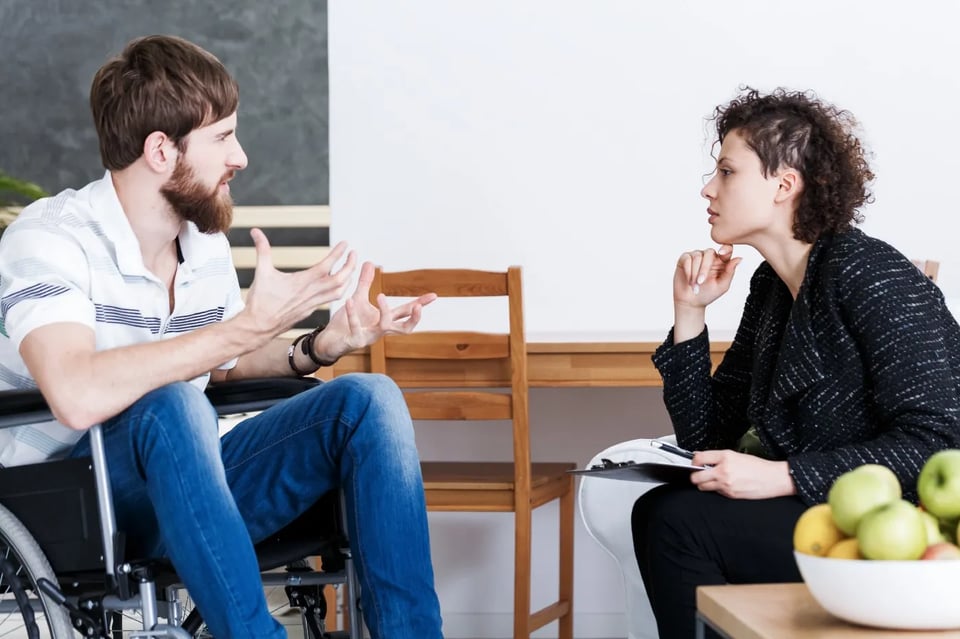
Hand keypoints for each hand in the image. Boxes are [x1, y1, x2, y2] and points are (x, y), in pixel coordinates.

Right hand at [241, 230, 356, 339]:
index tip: (346, 243)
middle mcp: (311, 293)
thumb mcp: (261, 272)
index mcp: (303, 282)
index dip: (338, 253)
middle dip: (350, 265)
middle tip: (354, 254)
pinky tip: (338, 285)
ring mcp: (313, 303)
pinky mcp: (310, 310)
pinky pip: (331, 300)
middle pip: (340, 279)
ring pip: (339, 292)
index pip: (327, 265)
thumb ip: (262, 249)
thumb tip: (255, 231)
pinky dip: (339, 291)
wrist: (259, 327)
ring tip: (350, 268)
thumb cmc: (260, 301)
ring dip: (348, 279)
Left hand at [317, 261, 437, 358]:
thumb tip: (371, 262)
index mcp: (384, 320)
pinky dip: (353, 313)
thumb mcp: (358, 299)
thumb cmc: (345, 323)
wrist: (329, 340)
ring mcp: (369, 337)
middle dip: (414, 318)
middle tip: (418, 307)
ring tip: (380, 295)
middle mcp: (380, 330)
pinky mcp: (355, 341)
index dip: (420, 304)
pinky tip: (350, 300)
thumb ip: (365, 282)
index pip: (406, 312)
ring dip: (385, 311)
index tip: (434, 295)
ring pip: (385, 327)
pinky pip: (356, 327)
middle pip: (405, 329)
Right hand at [673, 245, 742, 308]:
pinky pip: (687, 259)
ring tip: (694, 286)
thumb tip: (740, 258)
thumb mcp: (722, 285)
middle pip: (709, 253)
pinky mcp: (685, 258)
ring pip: (697, 256)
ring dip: (695, 273)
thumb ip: (730, 272)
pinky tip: (689, 281)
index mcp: (722, 261)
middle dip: (704, 268)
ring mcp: (697, 256)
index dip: (725, 248)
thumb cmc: (708, 294)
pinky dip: (688, 271)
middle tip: (701, 282)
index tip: (722, 253)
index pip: (727, 249)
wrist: (691, 302)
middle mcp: (710, 256)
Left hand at [689, 449, 795, 498]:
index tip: (695, 463)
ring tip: (712, 481)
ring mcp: (726, 483)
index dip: (694, 462)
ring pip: (703, 486)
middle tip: (699, 475)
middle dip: (696, 476)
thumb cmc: (758, 467)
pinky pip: (716, 493)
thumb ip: (719, 457)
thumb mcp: (737, 455)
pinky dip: (717, 490)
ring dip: (704, 484)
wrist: (773, 478)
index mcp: (725, 457)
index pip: (699, 458)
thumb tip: (703, 458)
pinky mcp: (729, 494)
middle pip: (696, 476)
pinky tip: (725, 485)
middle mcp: (723, 470)